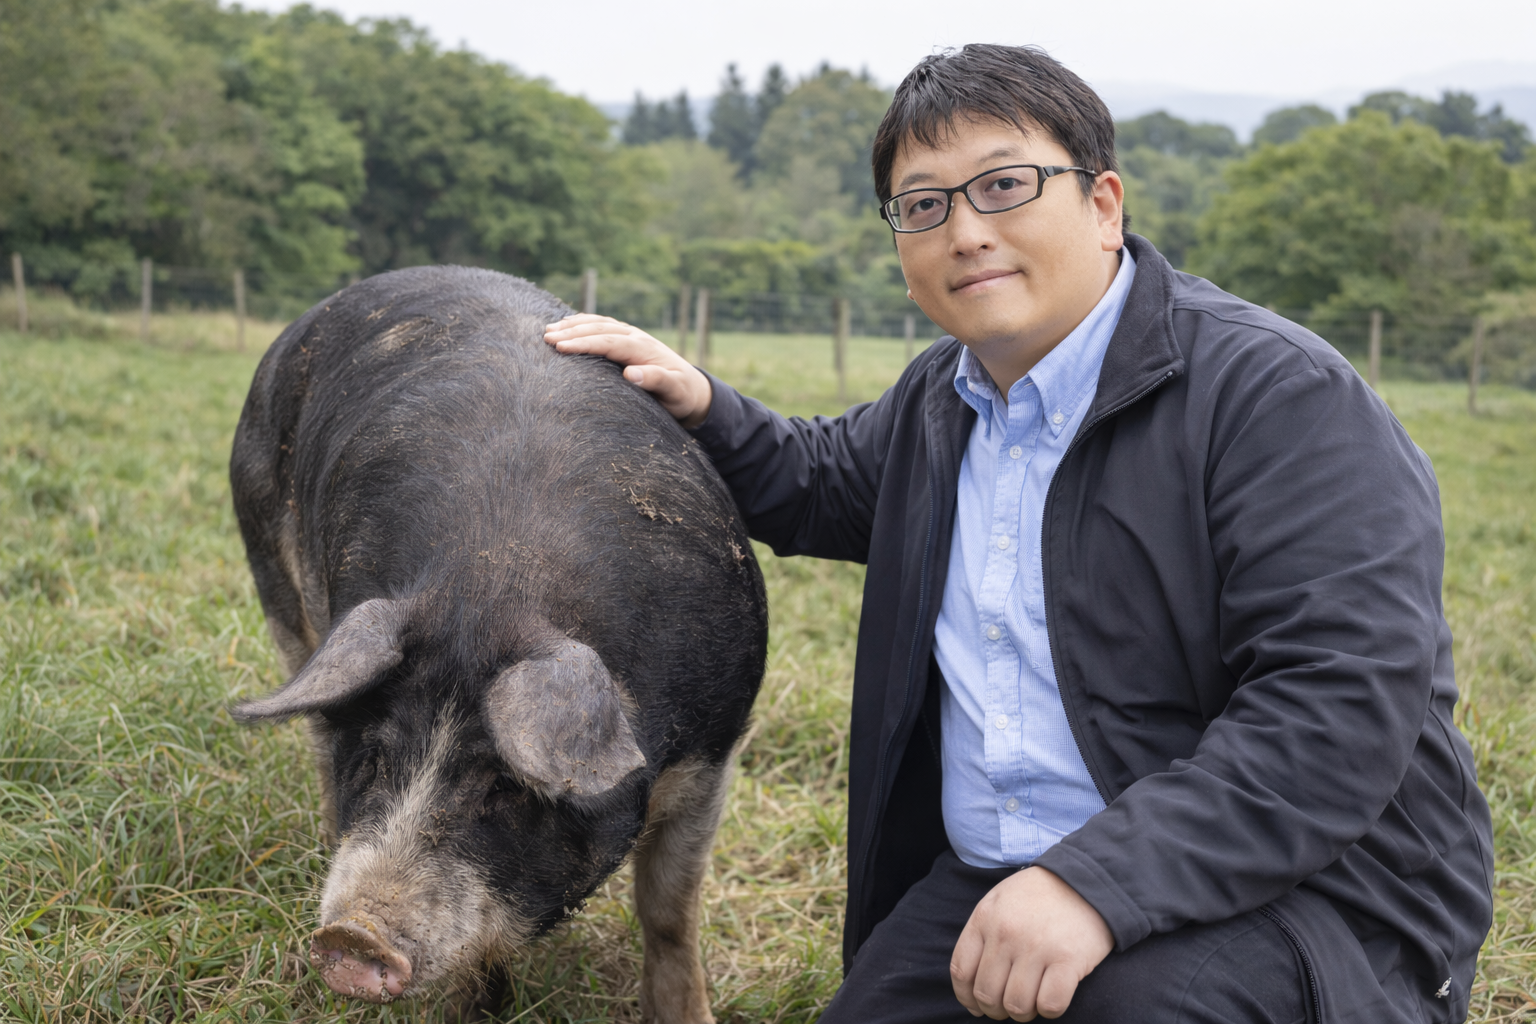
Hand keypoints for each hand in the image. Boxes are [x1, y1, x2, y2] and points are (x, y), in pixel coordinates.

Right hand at [543, 314, 712, 427]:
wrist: (693, 390)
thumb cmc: (681, 395)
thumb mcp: (674, 391)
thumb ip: (655, 380)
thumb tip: (630, 373)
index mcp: (643, 349)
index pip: (608, 341)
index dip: (584, 343)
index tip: (560, 347)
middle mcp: (636, 337)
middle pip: (599, 329)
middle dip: (572, 332)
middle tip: (546, 338)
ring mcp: (632, 336)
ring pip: (599, 324)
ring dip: (574, 326)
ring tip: (548, 330)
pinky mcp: (628, 340)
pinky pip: (602, 326)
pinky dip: (584, 324)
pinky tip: (567, 326)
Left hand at [950, 866, 1113, 1019]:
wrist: (1087, 879)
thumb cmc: (1039, 895)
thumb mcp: (999, 900)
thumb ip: (982, 935)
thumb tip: (970, 986)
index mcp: (985, 918)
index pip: (961, 971)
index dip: (966, 997)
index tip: (976, 1006)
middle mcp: (1007, 933)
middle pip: (987, 993)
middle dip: (994, 1010)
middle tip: (1008, 1006)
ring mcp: (1037, 947)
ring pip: (1016, 1004)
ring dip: (1022, 1013)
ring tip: (1031, 1003)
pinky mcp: (1068, 960)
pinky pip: (1050, 1004)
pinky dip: (1049, 1010)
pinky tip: (1051, 998)